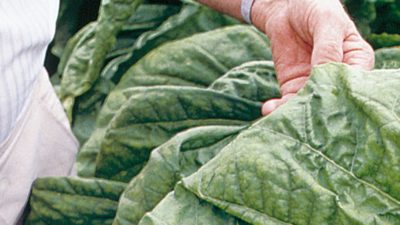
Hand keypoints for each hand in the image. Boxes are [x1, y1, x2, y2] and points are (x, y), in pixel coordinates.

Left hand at [251, 0, 374, 114]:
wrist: (286, 8)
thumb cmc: (315, 8)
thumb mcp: (326, 22)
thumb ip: (328, 47)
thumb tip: (324, 73)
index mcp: (357, 61)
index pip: (355, 84)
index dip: (344, 96)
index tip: (328, 101)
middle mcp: (337, 78)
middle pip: (331, 100)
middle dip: (317, 110)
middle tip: (302, 114)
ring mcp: (314, 84)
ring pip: (309, 105)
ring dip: (294, 112)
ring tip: (279, 112)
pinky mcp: (293, 86)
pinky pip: (289, 102)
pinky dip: (279, 108)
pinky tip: (269, 109)